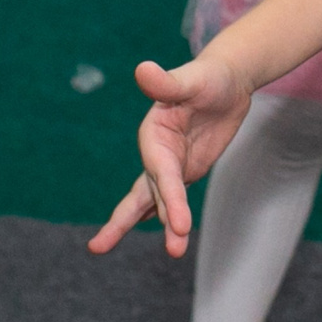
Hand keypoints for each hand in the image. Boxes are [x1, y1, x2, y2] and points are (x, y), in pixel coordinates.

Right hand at [85, 52, 255, 258]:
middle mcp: (156, 153)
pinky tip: (166, 234)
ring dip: (166, 227)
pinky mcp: (186, 171)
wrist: (225, 82)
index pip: (159, 171)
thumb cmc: (207, 77)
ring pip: (158, 202)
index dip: (169, 198)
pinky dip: (169, 219)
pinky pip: (174, 199)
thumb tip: (142, 69)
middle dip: (123, 222)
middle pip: (140, 193)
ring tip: (175, 252)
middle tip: (96, 248)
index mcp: (153, 133)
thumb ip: (166, 82)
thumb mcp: (191, 79)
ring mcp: (170, 165)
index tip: (180, 225)